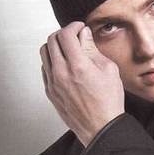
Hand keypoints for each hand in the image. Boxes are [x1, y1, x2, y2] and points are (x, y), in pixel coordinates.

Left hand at [40, 21, 124, 146]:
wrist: (100, 128)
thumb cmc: (108, 103)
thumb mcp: (109, 70)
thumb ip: (93, 49)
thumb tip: (83, 35)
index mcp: (78, 66)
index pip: (66, 34)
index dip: (73, 26)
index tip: (80, 28)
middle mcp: (61, 74)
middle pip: (52, 40)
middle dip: (63, 33)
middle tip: (74, 36)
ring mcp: (53, 84)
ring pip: (44, 53)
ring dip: (55, 46)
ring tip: (68, 50)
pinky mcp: (50, 93)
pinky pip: (45, 69)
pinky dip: (52, 61)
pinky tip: (64, 65)